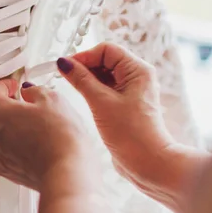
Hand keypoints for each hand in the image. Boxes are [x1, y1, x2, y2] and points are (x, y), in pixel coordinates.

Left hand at [0, 79, 98, 192]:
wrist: (67, 172)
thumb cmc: (61, 138)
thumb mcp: (53, 100)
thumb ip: (35, 91)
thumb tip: (30, 92)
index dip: (4, 85)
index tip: (14, 86)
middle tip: (14, 102)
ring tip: (13, 124)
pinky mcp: (4, 171)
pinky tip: (14, 145)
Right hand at [57, 43, 176, 196]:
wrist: (148, 162)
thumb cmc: (131, 134)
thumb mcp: (100, 102)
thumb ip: (80, 80)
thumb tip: (64, 63)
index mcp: (138, 70)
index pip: (106, 50)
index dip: (85, 56)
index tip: (66, 67)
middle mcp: (137, 77)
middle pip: (105, 60)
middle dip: (85, 66)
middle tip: (65, 77)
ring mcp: (132, 91)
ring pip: (104, 75)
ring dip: (87, 79)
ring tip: (72, 88)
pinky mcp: (125, 104)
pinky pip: (106, 89)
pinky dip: (92, 90)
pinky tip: (82, 97)